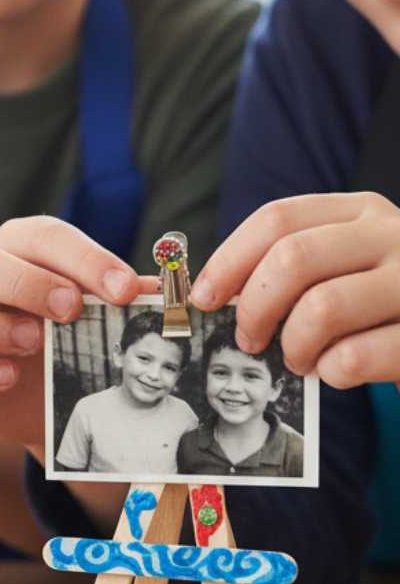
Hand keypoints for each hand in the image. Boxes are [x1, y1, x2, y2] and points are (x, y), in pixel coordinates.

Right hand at [0, 216, 155, 444]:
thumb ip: (131, 301)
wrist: (58, 402)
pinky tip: (9, 379)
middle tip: (71, 310)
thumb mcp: (108, 317)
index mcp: (14, 253)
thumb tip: (167, 292)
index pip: (36, 234)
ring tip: (34, 343)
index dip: (81, 256)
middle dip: (19, 280)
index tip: (125, 289)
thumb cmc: (80, 341)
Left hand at [191, 193, 399, 386]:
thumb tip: (214, 292)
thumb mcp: (347, 266)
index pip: (277, 219)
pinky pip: (355, 356)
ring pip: (322, 308)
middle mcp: (392, 234)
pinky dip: (331, 372)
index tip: (203, 298)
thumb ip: (296, 268)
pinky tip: (336, 372)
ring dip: (293, 345)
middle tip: (250, 339)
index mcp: (361, 211)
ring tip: (299, 360)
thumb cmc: (386, 305)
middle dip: (254, 307)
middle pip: (292, 259)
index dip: (229, 259)